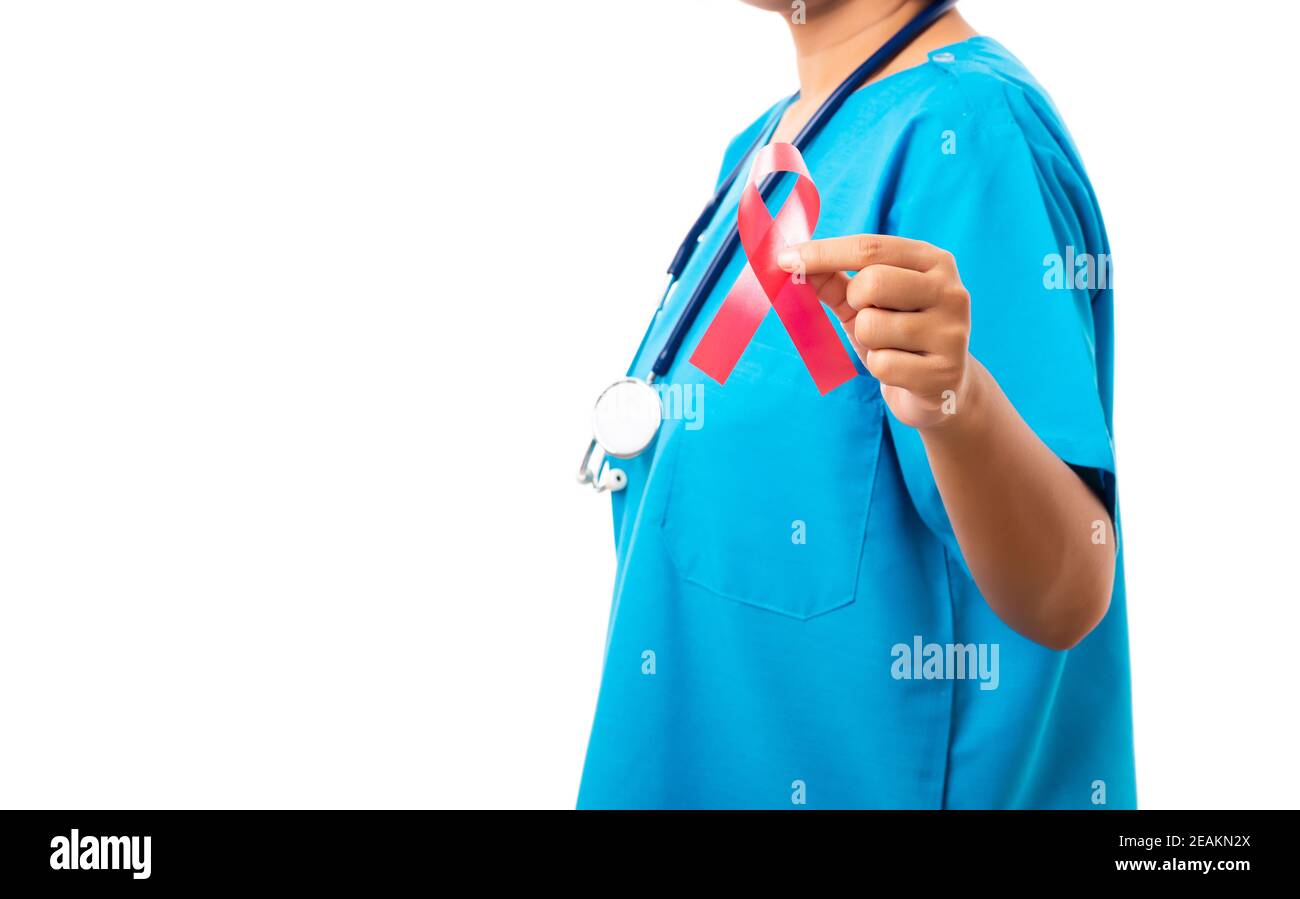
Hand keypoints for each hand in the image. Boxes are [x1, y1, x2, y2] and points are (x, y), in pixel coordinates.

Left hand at [778, 234, 974, 430]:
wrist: (941, 389)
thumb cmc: (898, 337)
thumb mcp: (866, 304)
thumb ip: (834, 281)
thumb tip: (792, 261)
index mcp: (933, 262)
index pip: (869, 247)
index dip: (822, 253)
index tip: (785, 259)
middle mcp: (950, 290)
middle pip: (871, 282)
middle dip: (854, 303)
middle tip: (868, 316)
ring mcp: (952, 331)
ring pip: (872, 326)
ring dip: (867, 341)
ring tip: (891, 346)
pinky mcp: (944, 372)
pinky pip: (882, 365)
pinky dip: (879, 368)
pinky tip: (901, 370)